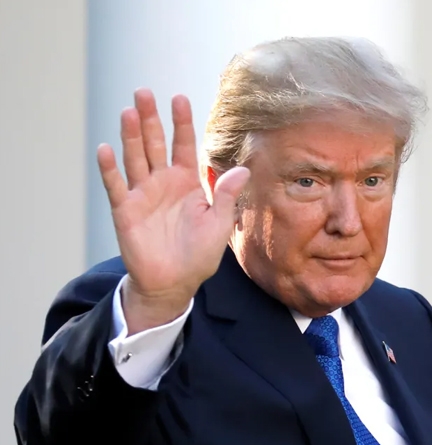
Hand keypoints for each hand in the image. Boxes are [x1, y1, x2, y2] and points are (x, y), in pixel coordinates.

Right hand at [97, 90, 249, 333]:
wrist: (174, 282)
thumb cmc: (198, 254)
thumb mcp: (218, 225)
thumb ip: (225, 196)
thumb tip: (242, 170)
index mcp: (187, 183)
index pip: (184, 146)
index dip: (181, 123)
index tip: (179, 98)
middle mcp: (162, 182)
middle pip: (154, 144)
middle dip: (150, 119)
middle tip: (145, 92)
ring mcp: (142, 194)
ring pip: (134, 158)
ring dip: (130, 136)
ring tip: (129, 111)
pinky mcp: (125, 209)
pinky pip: (116, 185)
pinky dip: (109, 168)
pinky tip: (105, 149)